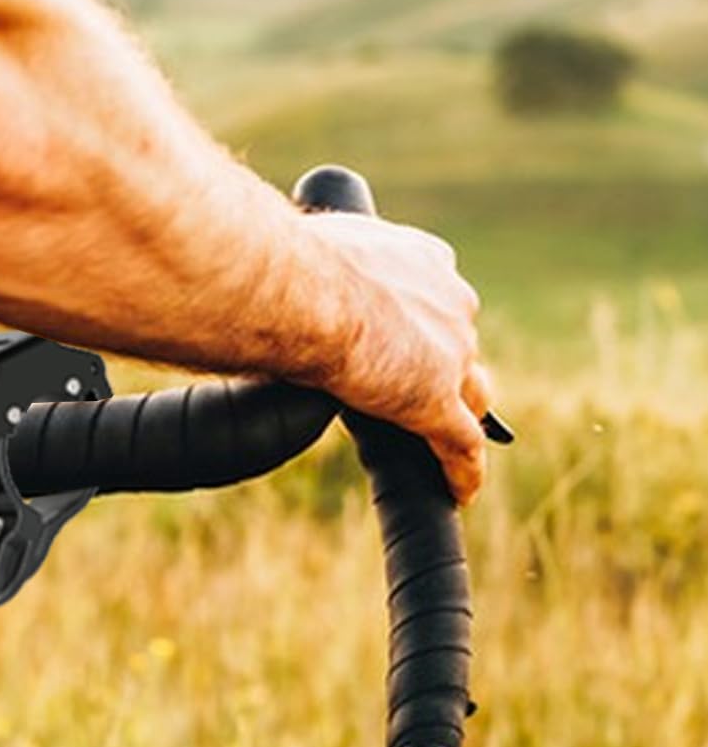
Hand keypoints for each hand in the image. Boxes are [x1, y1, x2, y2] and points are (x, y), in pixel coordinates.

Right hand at [303, 212, 489, 503]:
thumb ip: (315, 268)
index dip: (423, 319)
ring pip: (471, 395)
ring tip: (447, 442)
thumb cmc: (287, 266)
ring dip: (461, 417)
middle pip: (458, 344)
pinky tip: (458, 492)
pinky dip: (462, 471)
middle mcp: (448, 301)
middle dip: (442, 366)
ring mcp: (450, 354)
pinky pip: (461, 446)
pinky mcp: (436, 402)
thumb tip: (276, 284)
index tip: (407, 333)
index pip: (436, 293)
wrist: (295, 293)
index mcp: (420, 259)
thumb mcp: (311, 253)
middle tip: (416, 388)